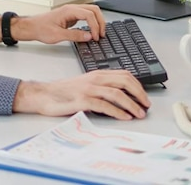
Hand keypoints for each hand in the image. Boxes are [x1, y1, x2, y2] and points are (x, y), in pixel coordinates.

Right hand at [13, 70, 150, 119]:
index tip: (144, 96)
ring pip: (117, 93)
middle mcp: (95, 79)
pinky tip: (124, 117)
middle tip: (146, 105)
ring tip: (139, 113)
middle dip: (139, 93)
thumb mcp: (86, 85)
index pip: (124, 74)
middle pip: (124, 81)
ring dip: (132, 104)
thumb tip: (121, 95)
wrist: (44, 95)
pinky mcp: (82, 100)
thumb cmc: (64, 92)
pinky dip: (118, 112)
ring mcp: (89, 89)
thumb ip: (101, 87)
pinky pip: (104, 105)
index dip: (138, 85)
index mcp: (98, 74)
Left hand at [15, 4, 104, 43]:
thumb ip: (75, 35)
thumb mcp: (58, 35)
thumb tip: (89, 36)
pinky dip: (92, 22)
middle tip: (101, 34)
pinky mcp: (71, 16)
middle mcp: (72, 8)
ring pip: (91, 12)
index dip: (95, 26)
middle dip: (100, 22)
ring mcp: (72, 11)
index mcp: (69, 10)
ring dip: (97, 21)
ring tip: (98, 33)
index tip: (95, 37)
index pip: (89, 15)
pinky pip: (86, 16)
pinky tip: (91, 31)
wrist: (32, 27)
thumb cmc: (41, 29)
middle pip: (94, 10)